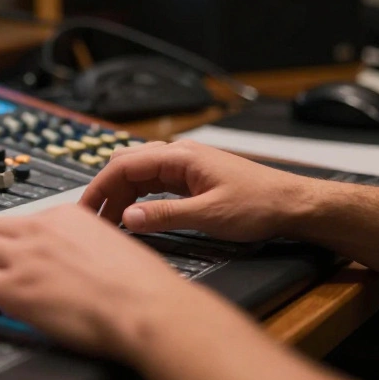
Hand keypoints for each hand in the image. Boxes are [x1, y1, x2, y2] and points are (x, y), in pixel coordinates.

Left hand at [0, 204, 208, 364]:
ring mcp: (24, 257)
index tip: (5, 254)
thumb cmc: (143, 288)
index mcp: (66, 217)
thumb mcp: (112, 246)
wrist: (147, 308)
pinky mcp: (14, 288)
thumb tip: (78, 263)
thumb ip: (87, 246)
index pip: (20, 221)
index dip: (7, 241)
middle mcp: (40, 231)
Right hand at [80, 140, 320, 242]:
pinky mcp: (192, 180)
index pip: (124, 165)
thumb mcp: (209, 216)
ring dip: (122, 197)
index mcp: (180, 156)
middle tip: (93, 219)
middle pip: (127, 167)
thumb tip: (129, 219)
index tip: (85, 208)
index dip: (99, 187)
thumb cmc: (259, 204)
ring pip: (140, 176)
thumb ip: (165, 216)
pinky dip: (139, 199)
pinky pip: (155, 185)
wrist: (293, 204)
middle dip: (106, 191)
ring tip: (111, 223)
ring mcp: (185, 166)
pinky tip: (135, 217)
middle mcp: (179, 156)